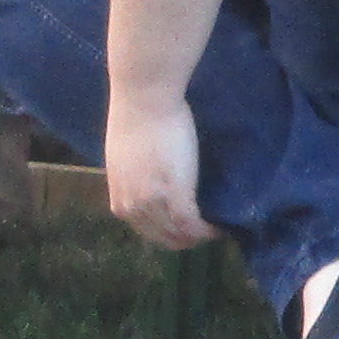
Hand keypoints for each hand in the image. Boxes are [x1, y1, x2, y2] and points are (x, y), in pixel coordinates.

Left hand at [101, 91, 209, 251]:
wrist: (143, 99)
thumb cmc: (135, 116)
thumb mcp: (124, 157)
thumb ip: (133, 177)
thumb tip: (147, 182)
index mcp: (119, 198)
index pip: (145, 231)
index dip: (167, 234)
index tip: (185, 230)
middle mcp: (132, 206)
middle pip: (162, 238)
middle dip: (184, 239)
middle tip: (205, 231)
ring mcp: (152, 202)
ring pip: (178, 234)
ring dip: (198, 236)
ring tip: (214, 229)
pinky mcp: (175, 194)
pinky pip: (192, 224)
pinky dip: (207, 230)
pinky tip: (219, 226)